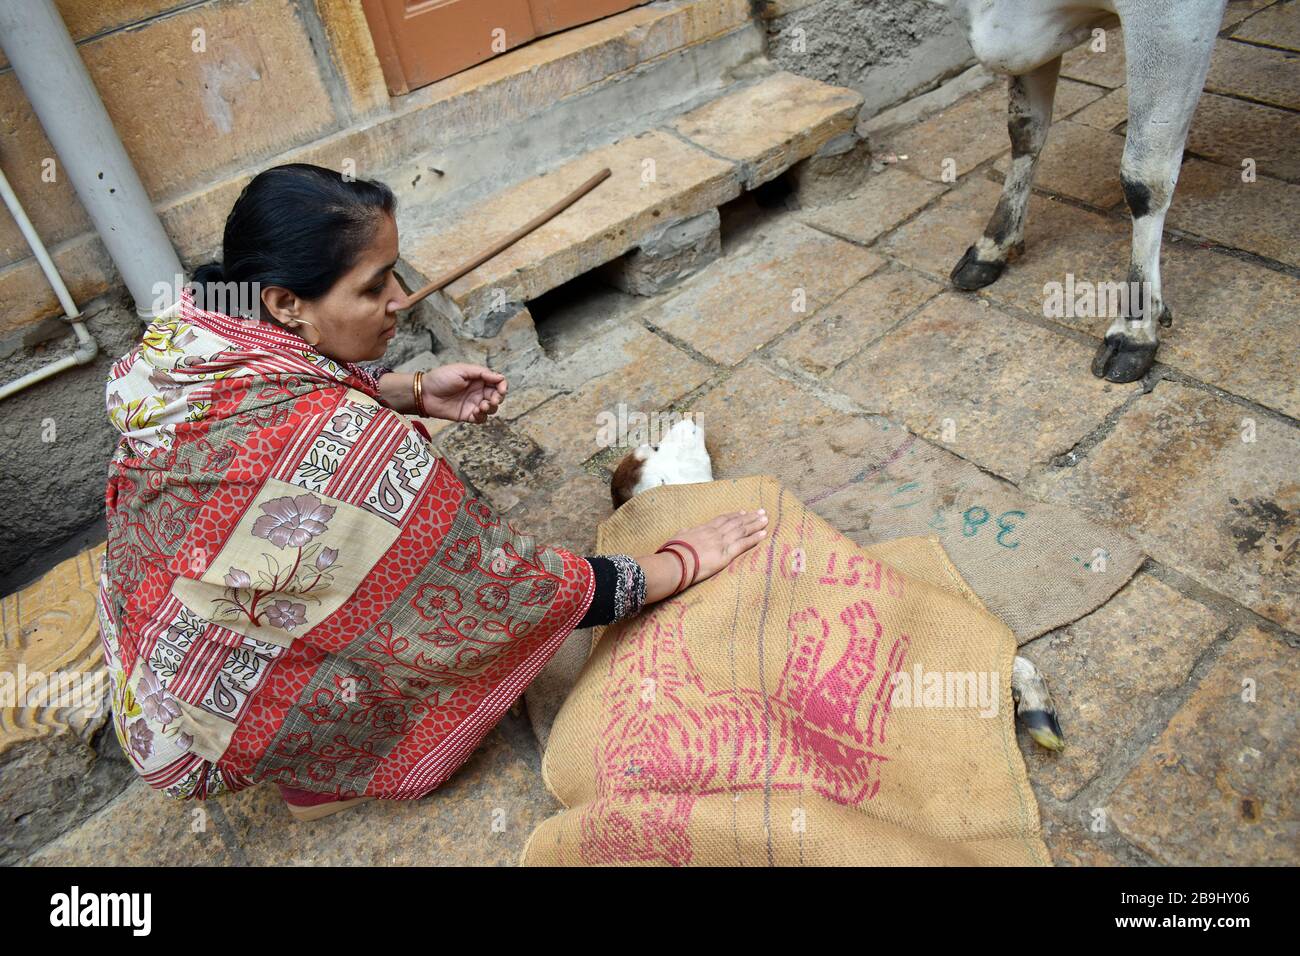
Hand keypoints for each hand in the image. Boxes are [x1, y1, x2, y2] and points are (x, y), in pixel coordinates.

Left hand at [420, 364, 506, 422]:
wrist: (425, 394)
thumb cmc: (441, 378)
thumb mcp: (462, 370)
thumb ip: (482, 372)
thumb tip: (500, 377)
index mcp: (478, 379)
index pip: (498, 382)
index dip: (502, 386)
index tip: (501, 389)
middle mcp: (478, 391)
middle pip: (497, 396)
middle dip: (498, 399)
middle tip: (492, 400)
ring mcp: (473, 404)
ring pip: (492, 409)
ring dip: (491, 408)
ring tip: (481, 406)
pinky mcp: (467, 415)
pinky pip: (481, 419)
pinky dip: (482, 417)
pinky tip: (475, 412)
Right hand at [645, 510, 767, 599]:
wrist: (675, 562)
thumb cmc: (673, 552)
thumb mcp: (677, 537)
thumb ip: (685, 533)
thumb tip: (685, 530)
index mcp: (703, 529)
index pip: (722, 520)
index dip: (734, 516)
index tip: (743, 512)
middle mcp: (714, 533)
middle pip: (736, 522)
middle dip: (749, 517)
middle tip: (761, 512)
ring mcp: (721, 542)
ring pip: (742, 530)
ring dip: (755, 524)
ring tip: (765, 519)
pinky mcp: (726, 554)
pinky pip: (743, 544)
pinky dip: (754, 538)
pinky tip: (763, 534)